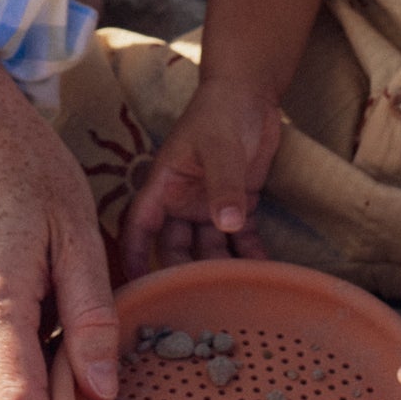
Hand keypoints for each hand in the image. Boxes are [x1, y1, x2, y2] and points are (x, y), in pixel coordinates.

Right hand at [0, 44, 119, 399]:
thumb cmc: (23, 164)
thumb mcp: (77, 230)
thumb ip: (90, 316)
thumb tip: (103, 393)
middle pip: (19, 387)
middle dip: (63, 389)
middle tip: (105, 352)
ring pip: (6, 366)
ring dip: (44, 355)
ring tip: (68, 289)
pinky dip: (21, 338)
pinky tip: (40, 289)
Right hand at [119, 72, 282, 277]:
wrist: (251, 92)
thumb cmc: (221, 111)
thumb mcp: (219, 145)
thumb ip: (223, 183)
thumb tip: (227, 224)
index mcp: (164, 185)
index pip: (140, 227)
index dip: (135, 256)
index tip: (137, 290)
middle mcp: (181, 201)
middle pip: (175, 246)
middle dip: (184, 274)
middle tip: (197, 307)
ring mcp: (208, 205)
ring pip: (208, 248)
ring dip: (221, 269)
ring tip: (235, 296)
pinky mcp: (237, 205)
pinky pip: (240, 238)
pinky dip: (250, 255)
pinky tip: (265, 274)